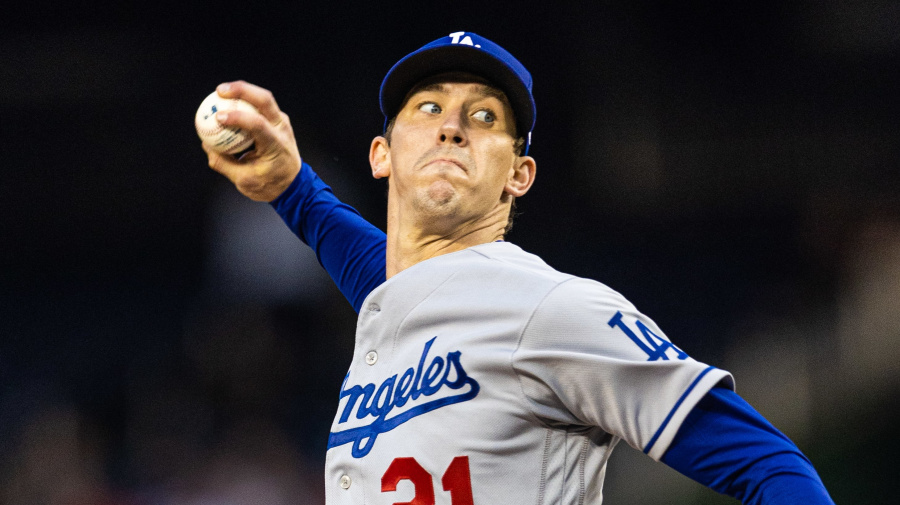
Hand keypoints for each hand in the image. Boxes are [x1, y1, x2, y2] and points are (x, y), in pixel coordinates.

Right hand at [202, 81, 301, 201]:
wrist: (292, 184)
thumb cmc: (269, 184)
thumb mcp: (244, 180)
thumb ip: (224, 163)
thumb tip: (206, 145)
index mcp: (276, 145)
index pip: (258, 125)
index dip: (238, 118)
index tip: (218, 117)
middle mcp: (282, 129)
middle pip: (265, 100)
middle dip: (242, 90)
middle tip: (219, 91)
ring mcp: (282, 122)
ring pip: (264, 98)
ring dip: (243, 90)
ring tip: (220, 91)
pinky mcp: (277, 120)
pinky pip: (259, 105)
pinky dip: (244, 100)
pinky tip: (228, 101)